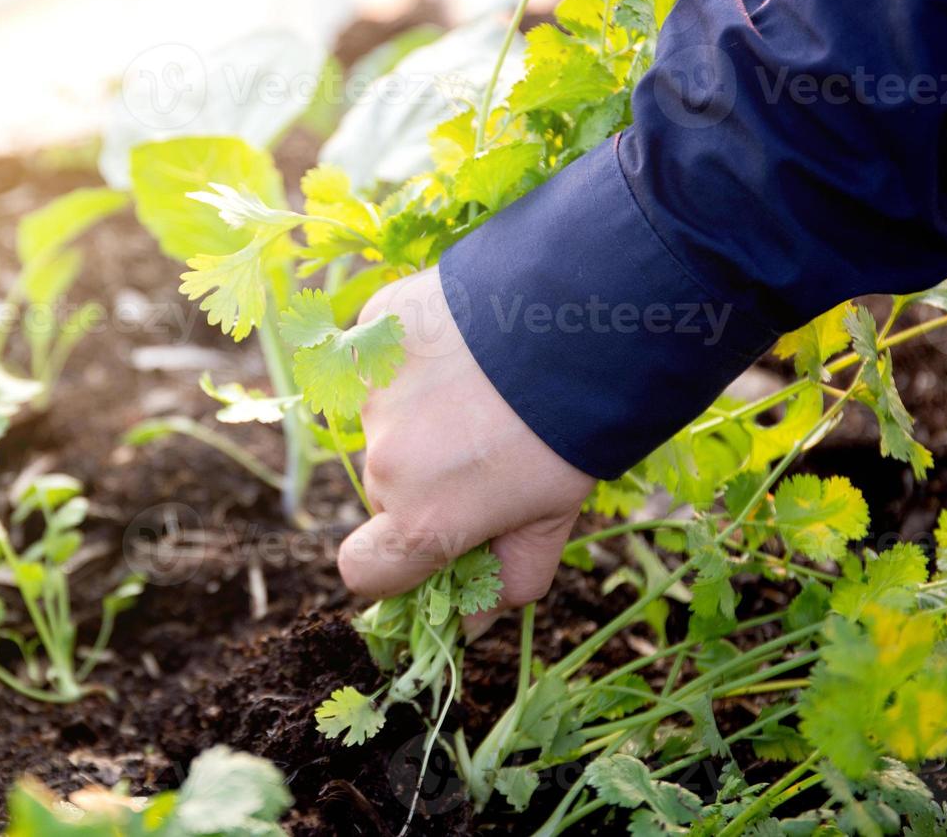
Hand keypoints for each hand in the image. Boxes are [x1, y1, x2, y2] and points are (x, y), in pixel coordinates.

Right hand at [338, 268, 595, 636]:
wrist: (581, 320)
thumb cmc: (574, 432)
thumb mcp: (554, 519)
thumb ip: (508, 578)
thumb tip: (472, 626)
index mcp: (422, 521)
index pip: (364, 572)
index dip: (392, 567)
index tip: (430, 546)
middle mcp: (384, 462)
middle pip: (387, 490)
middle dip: (426, 481)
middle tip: (490, 449)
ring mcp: (372, 393)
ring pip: (387, 421)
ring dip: (422, 415)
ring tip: (487, 386)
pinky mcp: (374, 331)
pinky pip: (382, 357)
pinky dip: (414, 358)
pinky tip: (467, 342)